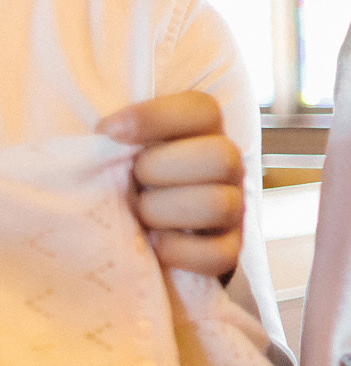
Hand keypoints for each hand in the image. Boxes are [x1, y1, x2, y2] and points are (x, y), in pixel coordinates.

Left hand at [98, 91, 243, 278]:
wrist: (134, 231)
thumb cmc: (122, 179)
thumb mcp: (118, 148)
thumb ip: (117, 134)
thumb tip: (104, 133)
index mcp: (203, 131)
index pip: (202, 110)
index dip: (154, 117)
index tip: (107, 131)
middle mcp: (227, 167)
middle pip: (223, 157)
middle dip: (162, 169)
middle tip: (132, 179)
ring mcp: (232, 209)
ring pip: (219, 205)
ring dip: (164, 211)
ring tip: (138, 214)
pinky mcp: (229, 250)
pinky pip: (218, 254)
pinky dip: (179, 252)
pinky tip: (154, 243)